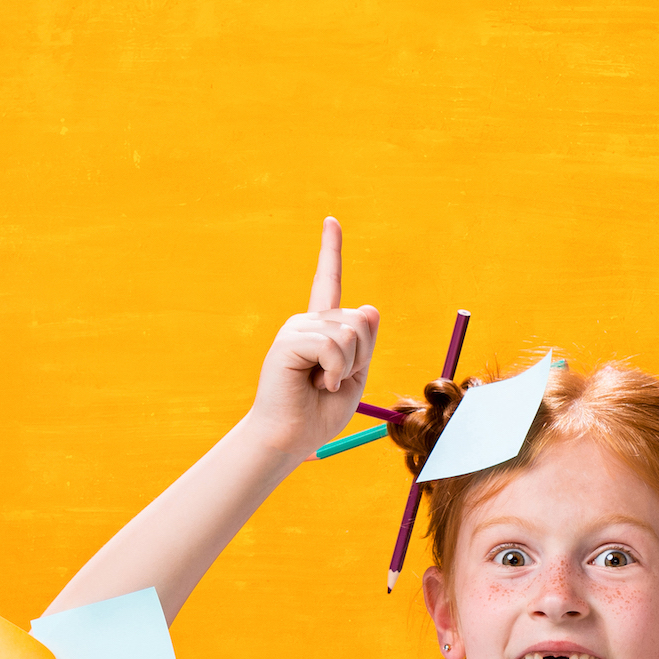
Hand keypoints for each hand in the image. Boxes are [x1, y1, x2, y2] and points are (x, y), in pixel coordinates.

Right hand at [243, 218, 380, 459]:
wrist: (290, 437)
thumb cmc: (319, 412)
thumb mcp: (355, 375)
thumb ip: (365, 342)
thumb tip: (369, 306)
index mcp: (322, 328)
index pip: (328, 282)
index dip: (330, 251)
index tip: (331, 221)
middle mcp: (308, 322)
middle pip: (361, 318)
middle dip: (363, 354)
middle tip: (335, 379)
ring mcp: (296, 328)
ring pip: (350, 333)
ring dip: (347, 367)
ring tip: (322, 383)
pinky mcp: (289, 340)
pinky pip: (333, 345)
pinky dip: (335, 370)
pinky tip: (316, 383)